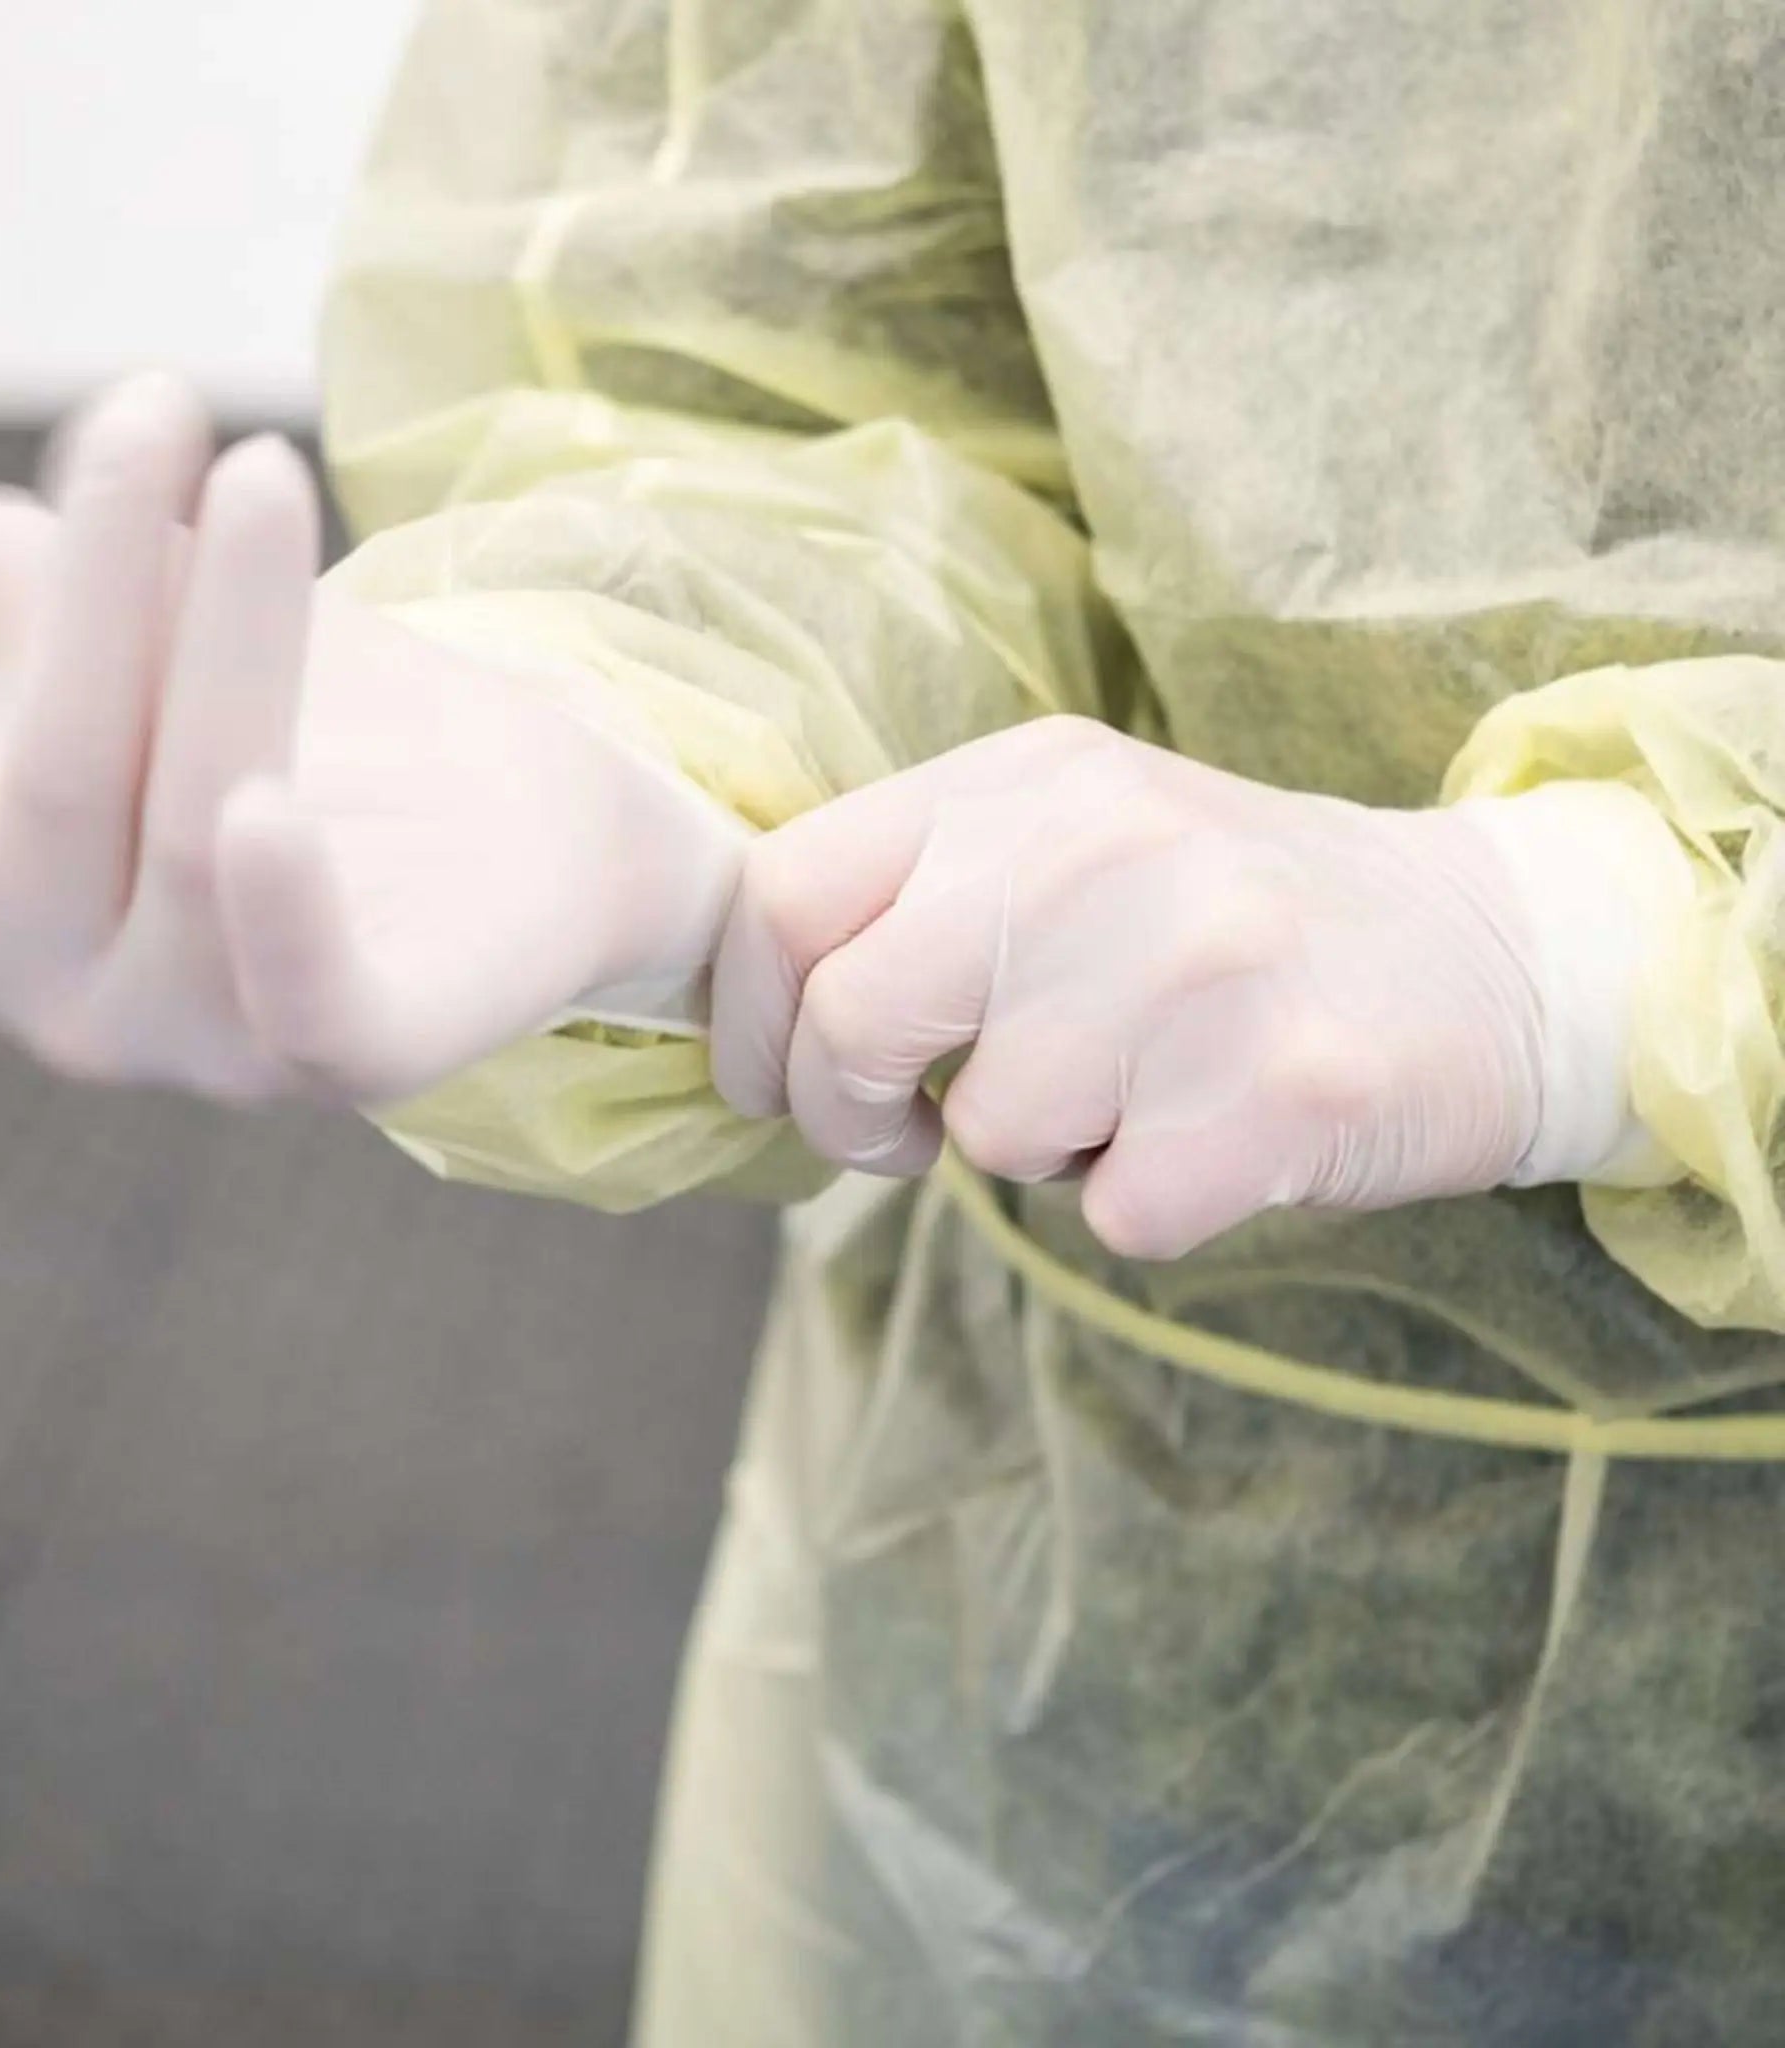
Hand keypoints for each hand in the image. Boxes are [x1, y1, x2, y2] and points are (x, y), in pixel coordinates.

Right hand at [0, 374, 743, 1107]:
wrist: (485, 802)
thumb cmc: (216, 692)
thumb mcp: (20, 601)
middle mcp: (49, 980)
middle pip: (54, 781)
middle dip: (97, 587)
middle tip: (151, 405)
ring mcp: (196, 1033)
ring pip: (195, 835)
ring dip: (232, 643)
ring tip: (266, 472)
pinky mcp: (351, 1055)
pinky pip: (308, 1007)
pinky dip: (285, 912)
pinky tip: (271, 811)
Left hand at [709, 716, 1686, 1257]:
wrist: (1489, 954)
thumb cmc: (1229, 921)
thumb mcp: (1072, 843)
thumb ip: (921, 893)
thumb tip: (759, 1015)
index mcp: (1026, 780)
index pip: (786, 891)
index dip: (744, 1016)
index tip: (776, 1077)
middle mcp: (1101, 847)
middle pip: (852, 1018)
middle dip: (845, 1112)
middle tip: (898, 1137)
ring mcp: (1196, 965)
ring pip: (990, 1134)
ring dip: (1041, 1148)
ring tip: (1139, 1085)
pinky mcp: (1277, 1090)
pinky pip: (1113, 1211)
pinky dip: (1145, 1201)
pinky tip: (1218, 1130)